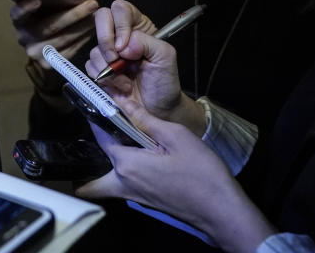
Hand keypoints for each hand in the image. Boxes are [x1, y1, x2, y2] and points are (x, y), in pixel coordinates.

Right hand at [11, 0, 98, 65]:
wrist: (43, 38)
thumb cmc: (46, 13)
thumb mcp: (43, 4)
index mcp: (19, 20)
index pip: (18, 14)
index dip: (26, 7)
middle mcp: (23, 38)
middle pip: (49, 27)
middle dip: (74, 15)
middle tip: (92, 4)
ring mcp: (35, 53)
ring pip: (63, 39)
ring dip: (83, 27)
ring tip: (97, 17)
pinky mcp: (47, 64)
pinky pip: (68, 51)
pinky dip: (82, 39)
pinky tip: (93, 29)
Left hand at [77, 113, 275, 252]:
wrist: (222, 211)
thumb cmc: (201, 172)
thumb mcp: (176, 136)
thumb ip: (145, 120)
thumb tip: (122, 103)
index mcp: (126, 164)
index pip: (100, 136)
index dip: (98, 118)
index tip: (100, 105)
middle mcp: (123, 182)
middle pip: (94, 168)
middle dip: (92, 152)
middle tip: (107, 131)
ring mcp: (133, 196)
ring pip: (105, 183)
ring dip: (106, 165)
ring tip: (123, 143)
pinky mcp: (145, 202)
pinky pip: (122, 187)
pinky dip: (122, 174)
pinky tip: (141, 159)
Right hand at [87, 1, 204, 134]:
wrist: (157, 112)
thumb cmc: (165, 83)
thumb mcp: (166, 57)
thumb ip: (147, 42)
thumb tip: (124, 44)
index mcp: (139, 27)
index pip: (121, 9)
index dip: (120, 25)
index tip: (125, 48)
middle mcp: (121, 36)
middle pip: (100, 19)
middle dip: (106, 42)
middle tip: (116, 60)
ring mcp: (108, 52)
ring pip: (95, 48)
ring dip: (109, 69)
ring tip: (127, 81)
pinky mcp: (99, 69)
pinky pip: (89, 66)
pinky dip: (103, 79)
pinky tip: (119, 86)